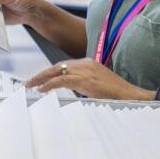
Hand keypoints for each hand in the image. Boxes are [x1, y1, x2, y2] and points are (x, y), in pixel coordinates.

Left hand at [26, 58, 152, 100]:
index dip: (49, 72)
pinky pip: (61, 81)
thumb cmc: (116, 93)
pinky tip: (42, 90)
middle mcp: (85, 63)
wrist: (130, 95)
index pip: (63, 65)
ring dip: (41, 79)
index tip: (39, 79)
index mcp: (88, 63)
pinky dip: (49, 85)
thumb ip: (83, 84)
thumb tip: (70, 89)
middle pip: (57, 67)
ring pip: (56, 72)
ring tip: (31, 85)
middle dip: (41, 74)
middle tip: (29, 82)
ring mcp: (84, 70)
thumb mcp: (96, 85)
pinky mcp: (84, 80)